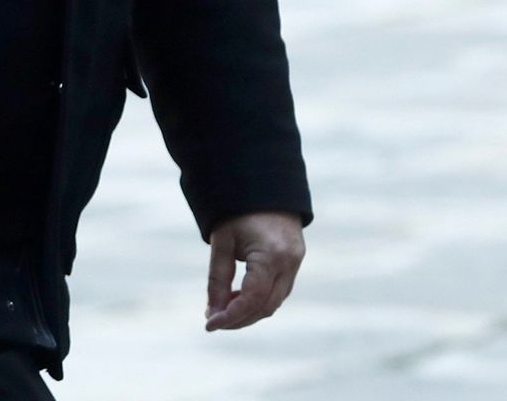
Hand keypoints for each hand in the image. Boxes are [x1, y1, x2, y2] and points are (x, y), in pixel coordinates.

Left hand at [205, 211, 304, 331]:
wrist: (263, 182)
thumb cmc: (237, 209)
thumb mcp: (222, 241)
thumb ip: (217, 277)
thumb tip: (213, 312)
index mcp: (271, 255)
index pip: (252, 298)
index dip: (231, 316)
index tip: (209, 324)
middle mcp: (290, 262)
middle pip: (266, 306)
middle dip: (240, 318)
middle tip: (213, 320)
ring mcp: (296, 262)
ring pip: (274, 301)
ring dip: (249, 310)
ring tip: (222, 307)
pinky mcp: (295, 260)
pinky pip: (279, 290)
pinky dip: (259, 299)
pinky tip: (237, 297)